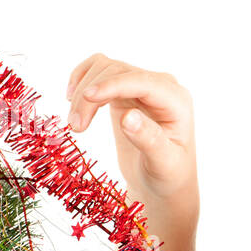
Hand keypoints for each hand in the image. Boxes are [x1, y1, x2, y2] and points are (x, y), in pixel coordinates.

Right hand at [65, 53, 197, 209]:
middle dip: (91, 95)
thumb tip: (128, 116)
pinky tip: (72, 98)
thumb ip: (150, 140)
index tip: (85, 96)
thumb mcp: (163, 164)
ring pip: (105, 68)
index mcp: (177, 101)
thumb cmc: (168, 175)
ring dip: (83, 91)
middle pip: (118, 72)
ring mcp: (142, 86)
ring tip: (75, 124)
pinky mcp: (125, 90)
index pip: (142, 82)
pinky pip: (100, 70)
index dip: (112, 85)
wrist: (162, 182)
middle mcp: (162, 87)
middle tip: (75, 127)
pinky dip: (83, 79)